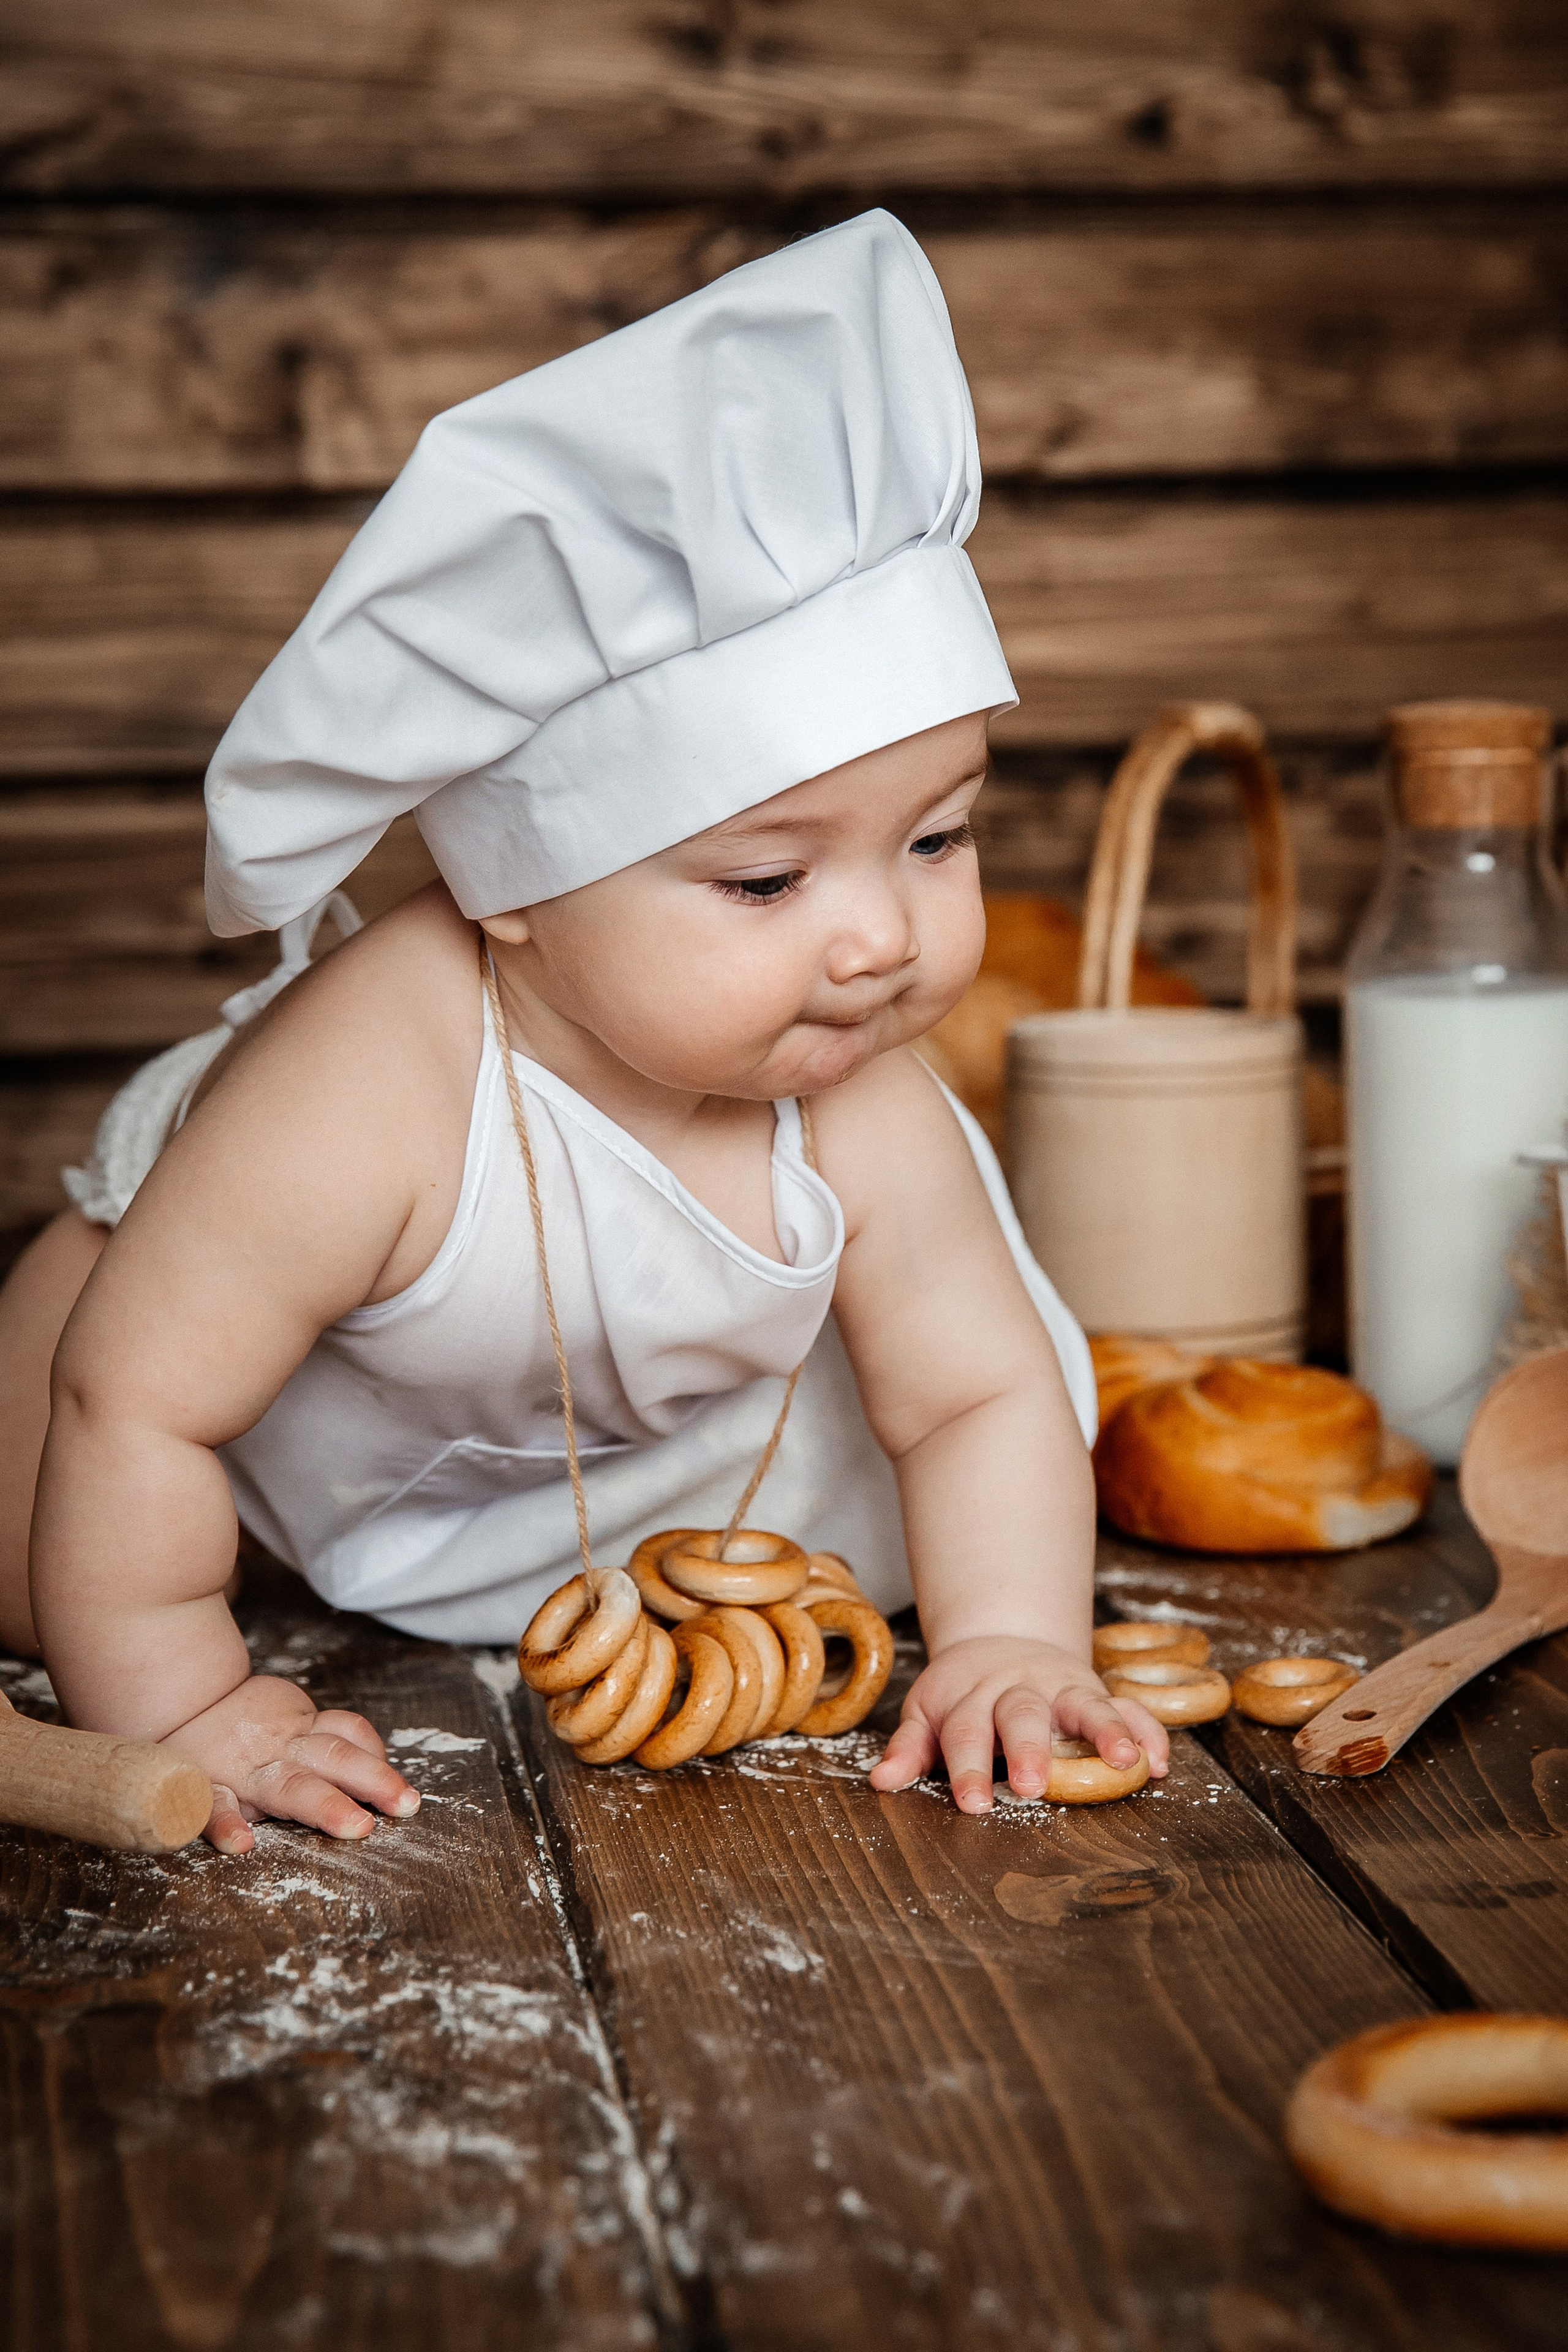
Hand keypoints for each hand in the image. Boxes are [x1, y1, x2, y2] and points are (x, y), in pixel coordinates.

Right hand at [161, 1674, 420, 1854]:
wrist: (183, 1701)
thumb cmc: (249, 1725)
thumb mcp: (292, 1718)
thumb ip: (330, 1738)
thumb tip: (378, 1767)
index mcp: (303, 1733)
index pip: (348, 1735)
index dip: (377, 1756)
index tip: (405, 1793)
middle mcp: (282, 1750)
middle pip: (335, 1758)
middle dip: (373, 1780)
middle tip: (405, 1805)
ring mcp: (247, 1770)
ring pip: (292, 1785)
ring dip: (325, 1805)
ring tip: (355, 1826)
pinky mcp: (208, 1786)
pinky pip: (215, 1805)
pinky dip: (226, 1824)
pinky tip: (242, 1845)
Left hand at [867, 1635, 1169, 1813]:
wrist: (999, 1640)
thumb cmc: (960, 1694)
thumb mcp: (927, 1713)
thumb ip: (909, 1748)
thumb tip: (882, 1782)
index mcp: (971, 1697)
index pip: (965, 1731)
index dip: (968, 1767)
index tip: (974, 1803)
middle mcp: (1018, 1689)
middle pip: (1022, 1715)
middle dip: (1030, 1749)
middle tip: (1033, 1785)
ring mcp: (1061, 1687)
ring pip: (1084, 1703)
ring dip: (1106, 1731)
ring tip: (1124, 1762)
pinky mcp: (1095, 1690)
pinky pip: (1127, 1706)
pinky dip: (1146, 1730)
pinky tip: (1159, 1761)